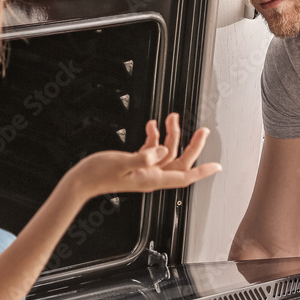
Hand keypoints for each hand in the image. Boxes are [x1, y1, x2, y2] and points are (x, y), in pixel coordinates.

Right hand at [72, 114, 220, 198]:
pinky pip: (152, 151)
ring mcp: (144, 170)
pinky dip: (154, 138)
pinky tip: (152, 126)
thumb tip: (163, 151)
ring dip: (171, 135)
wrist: (81, 181)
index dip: (202, 171)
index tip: (217, 166)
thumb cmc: (98, 174)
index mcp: (151, 179)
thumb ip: (144, 157)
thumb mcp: (122, 162)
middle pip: (180, 162)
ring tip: (172, 118)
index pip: (184, 177)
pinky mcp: (135, 164)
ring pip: (167, 153)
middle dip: (193, 145)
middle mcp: (151, 176)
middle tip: (202, 130)